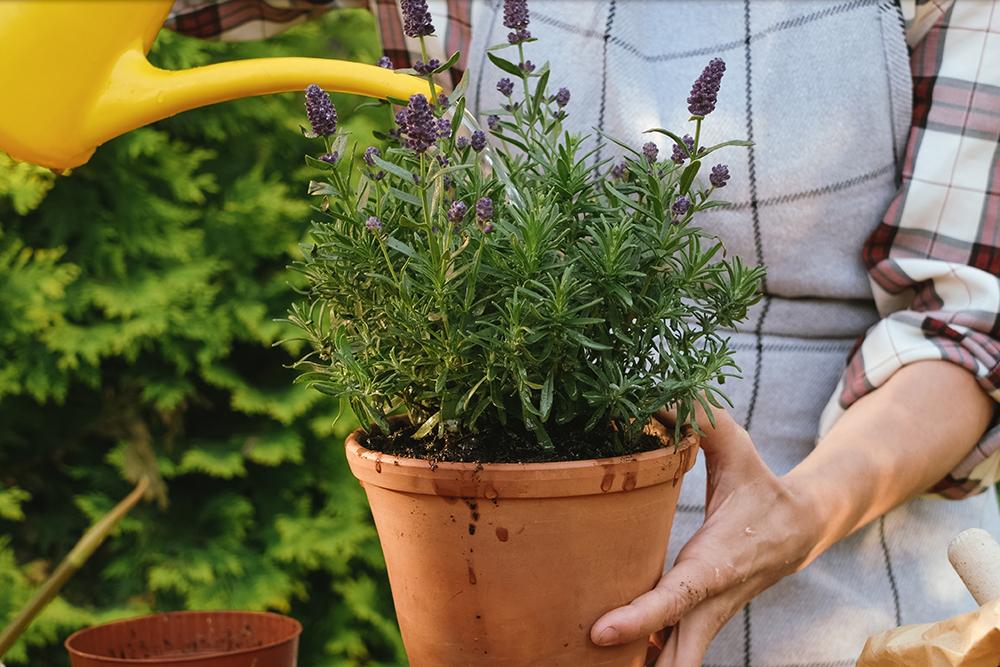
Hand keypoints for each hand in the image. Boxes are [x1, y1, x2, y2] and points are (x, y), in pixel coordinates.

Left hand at [590, 407, 824, 665]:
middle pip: (679, 656)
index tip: (599, 632)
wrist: (801, 530)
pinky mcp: (698, 624)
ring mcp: (706, 621)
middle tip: (587, 666)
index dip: (639, 617)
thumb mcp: (737, 448)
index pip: (676, 598)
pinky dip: (644, 659)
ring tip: (586, 666)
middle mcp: (710, 602)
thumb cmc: (759, 486)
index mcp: (715, 563)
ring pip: (676, 664)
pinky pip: (671, 654)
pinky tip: (605, 658)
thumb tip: (658, 394)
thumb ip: (701, 419)